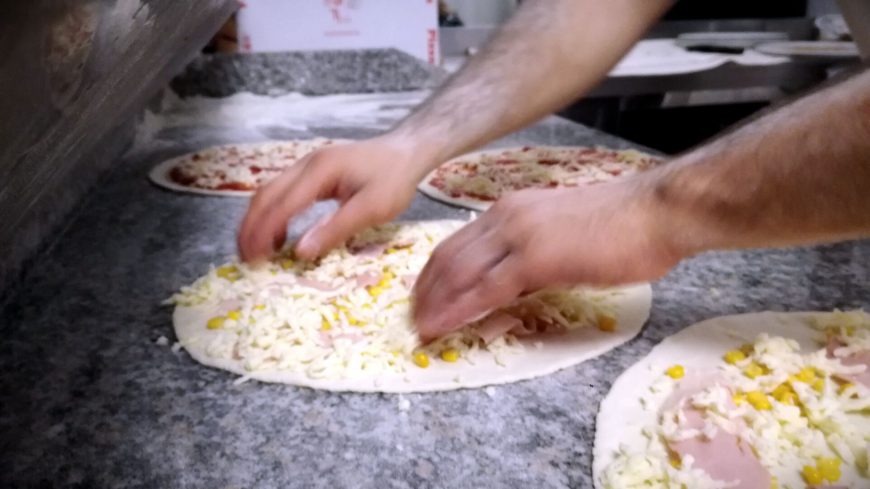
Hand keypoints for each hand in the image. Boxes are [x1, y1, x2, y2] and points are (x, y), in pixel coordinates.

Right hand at [238, 136, 433, 261]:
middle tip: (245, 258)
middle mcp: (306, 164)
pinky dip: (273, 214)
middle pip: (265, 195)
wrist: (406, 151)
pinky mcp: (312, 172)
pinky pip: (282, 192)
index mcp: (320, 171)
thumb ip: (335, 229)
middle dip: (251, 227)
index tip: (254, 258)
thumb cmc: (394, 178)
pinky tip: (278, 235)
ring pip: (269, 192)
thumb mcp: (371, 208)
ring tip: (254, 250)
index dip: (264, 233)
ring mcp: (307, 166)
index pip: (281, 205)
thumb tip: (300, 251)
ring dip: (258, 221)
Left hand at [413, 178, 684, 341]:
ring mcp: (519, 236)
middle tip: (414, 318)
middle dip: (426, 291)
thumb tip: (512, 282)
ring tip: (422, 328)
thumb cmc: (621, 225)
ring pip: (460, 272)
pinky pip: (487, 288)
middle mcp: (507, 217)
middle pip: (449, 256)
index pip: (458, 242)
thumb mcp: (561, 233)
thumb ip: (530, 253)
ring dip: (436, 303)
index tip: (423, 296)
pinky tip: (446, 325)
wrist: (654, 212)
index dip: (434, 273)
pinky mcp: (536, 258)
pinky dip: (460, 309)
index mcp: (511, 210)